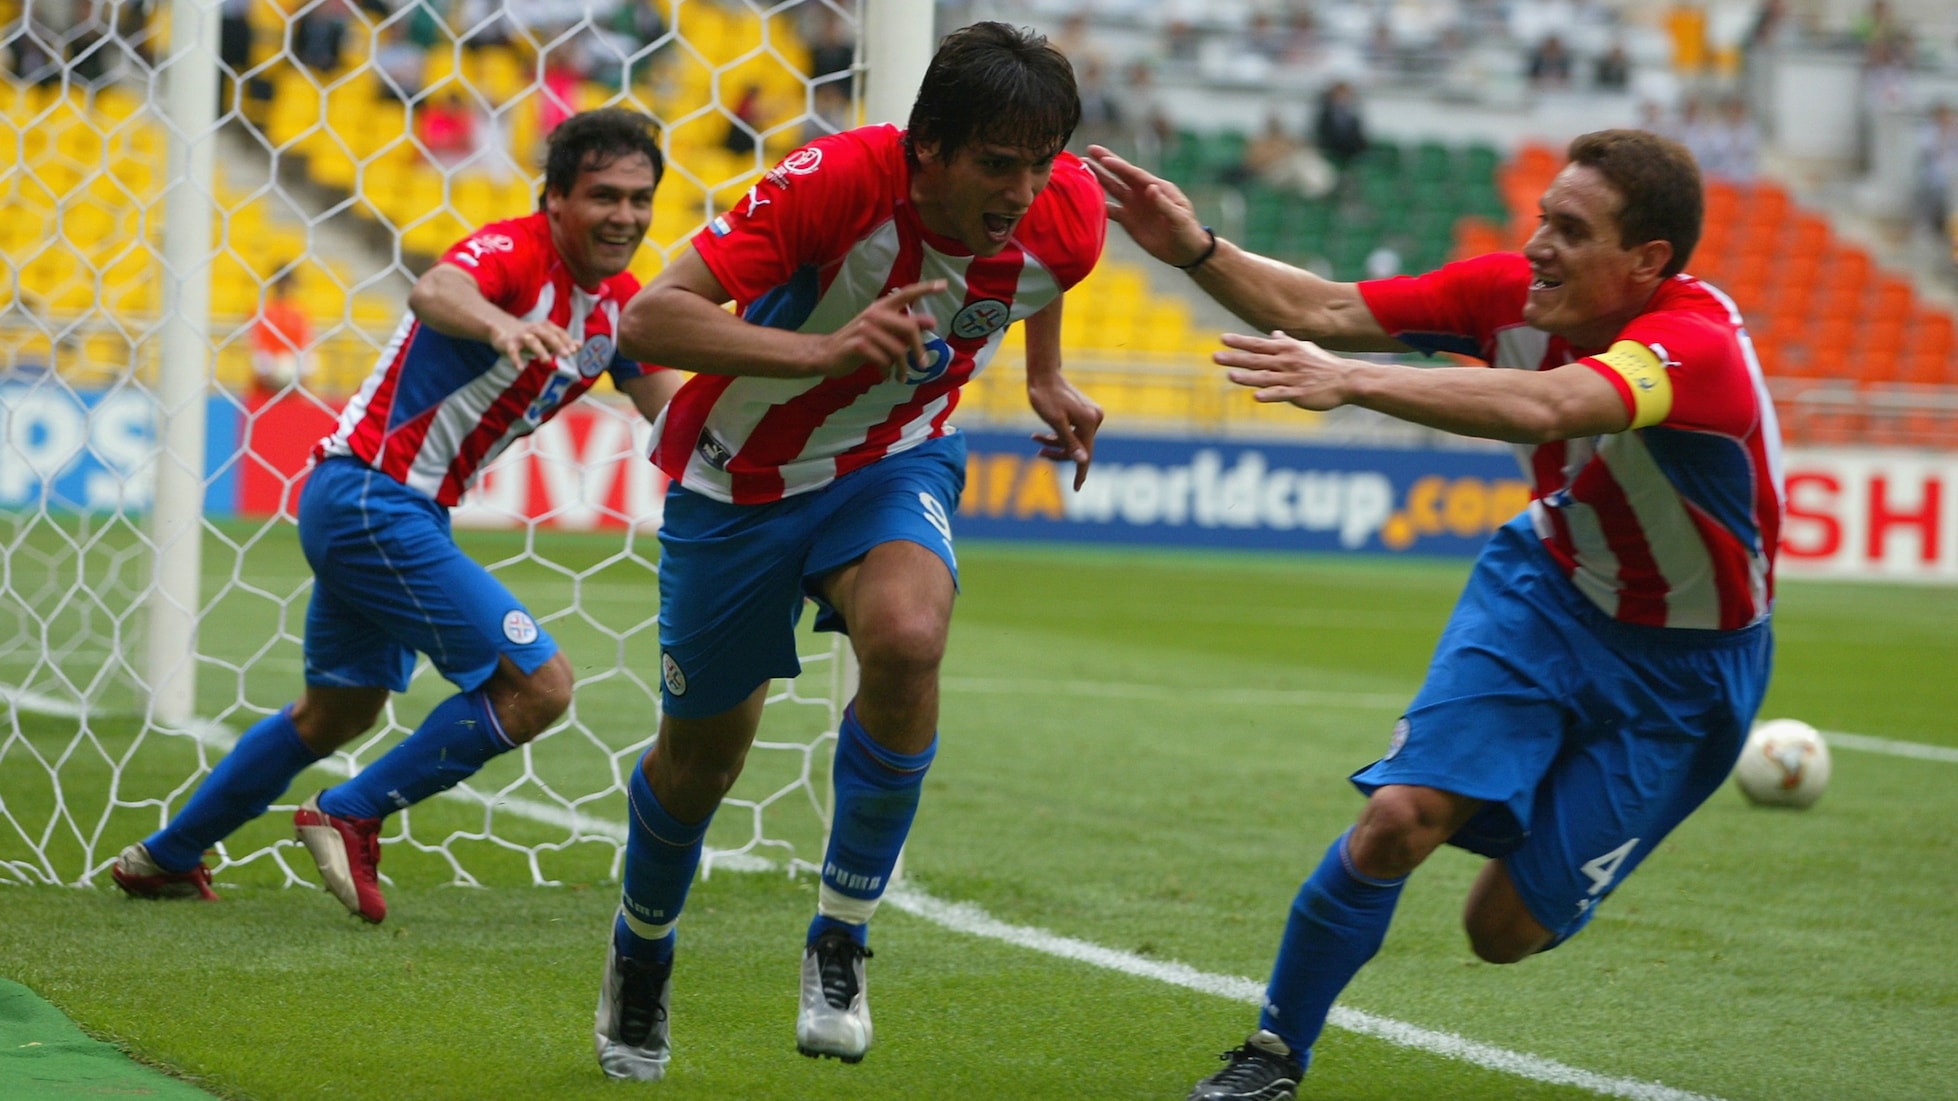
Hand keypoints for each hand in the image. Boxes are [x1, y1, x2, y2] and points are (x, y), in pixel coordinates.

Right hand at [491, 319, 578, 367]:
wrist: (502, 327)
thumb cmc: (530, 336)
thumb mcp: (546, 338)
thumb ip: (562, 342)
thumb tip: (580, 345)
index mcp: (545, 327)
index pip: (559, 332)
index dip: (567, 341)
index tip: (575, 350)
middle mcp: (534, 329)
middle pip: (547, 335)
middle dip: (557, 344)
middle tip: (567, 355)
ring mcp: (521, 336)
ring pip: (532, 342)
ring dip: (540, 350)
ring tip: (547, 361)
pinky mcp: (508, 343)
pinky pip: (512, 351)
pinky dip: (515, 359)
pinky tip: (520, 368)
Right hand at [813, 280, 945, 379]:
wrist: (827, 354)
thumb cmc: (859, 343)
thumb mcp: (883, 333)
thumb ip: (904, 327)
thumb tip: (931, 322)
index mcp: (882, 307)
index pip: (906, 294)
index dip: (925, 288)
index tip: (943, 285)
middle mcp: (875, 314)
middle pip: (909, 328)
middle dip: (919, 350)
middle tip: (923, 365)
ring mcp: (865, 328)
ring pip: (898, 350)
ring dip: (902, 367)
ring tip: (901, 376)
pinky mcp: (858, 345)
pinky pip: (883, 360)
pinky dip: (887, 371)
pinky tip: (884, 375)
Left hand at [1026, 373, 1102, 489]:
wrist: (1043, 374)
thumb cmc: (1045, 397)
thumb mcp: (1054, 422)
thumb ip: (1069, 442)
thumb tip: (1083, 461)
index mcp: (1089, 422)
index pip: (1086, 455)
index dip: (1080, 473)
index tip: (1076, 489)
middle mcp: (1095, 418)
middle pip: (1080, 448)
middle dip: (1059, 453)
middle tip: (1039, 454)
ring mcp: (1092, 414)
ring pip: (1075, 440)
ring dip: (1056, 443)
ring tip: (1035, 439)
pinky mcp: (1085, 412)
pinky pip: (1074, 431)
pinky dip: (1059, 435)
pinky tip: (1041, 435)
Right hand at [1085, 145, 1213, 268]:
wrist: (1185, 251)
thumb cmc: (1187, 231)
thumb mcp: (1179, 217)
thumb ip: (1164, 203)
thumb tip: (1150, 188)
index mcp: (1157, 187)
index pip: (1134, 174)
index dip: (1119, 166)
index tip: (1104, 159)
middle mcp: (1142, 193)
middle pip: (1120, 175)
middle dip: (1104, 163)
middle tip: (1088, 150)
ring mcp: (1134, 206)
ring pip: (1112, 189)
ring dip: (1098, 179)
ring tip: (1083, 168)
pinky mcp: (1128, 221)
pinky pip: (1110, 210)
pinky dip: (1098, 205)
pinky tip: (1085, 198)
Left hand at [1215, 330, 1357, 410]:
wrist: (1345, 379)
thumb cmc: (1323, 364)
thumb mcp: (1304, 348)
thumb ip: (1287, 342)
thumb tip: (1274, 334)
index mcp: (1286, 350)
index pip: (1258, 344)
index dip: (1240, 342)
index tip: (1222, 339)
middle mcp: (1286, 362)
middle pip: (1256, 360)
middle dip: (1235, 358)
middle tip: (1215, 357)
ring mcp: (1292, 378)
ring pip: (1266, 377)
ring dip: (1247, 377)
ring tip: (1230, 376)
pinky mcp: (1299, 393)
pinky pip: (1281, 394)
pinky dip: (1269, 395)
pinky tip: (1256, 396)